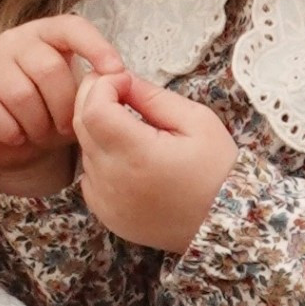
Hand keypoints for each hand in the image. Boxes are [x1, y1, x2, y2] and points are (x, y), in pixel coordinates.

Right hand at [0, 16, 124, 195]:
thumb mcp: (77, 101)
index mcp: (46, 36)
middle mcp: (14, 40)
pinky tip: (16, 137)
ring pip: (21, 94)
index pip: (72, 27)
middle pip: (49, 69)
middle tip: (63, 128)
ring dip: (37, 126)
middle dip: (63, 109)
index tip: (116, 72)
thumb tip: (119, 81)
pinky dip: (10, 133)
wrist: (13, 142)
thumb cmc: (50, 115)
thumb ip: (93, 89)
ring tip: (39, 134)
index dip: (95, 47)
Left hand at [74, 71, 238, 252]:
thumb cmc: (217, 172)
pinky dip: (100, 160)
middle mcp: (115, 181)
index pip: (93, 107)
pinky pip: (89, 176)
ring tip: (130, 129)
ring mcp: (107, 202)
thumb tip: (122, 79)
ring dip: (99, 131)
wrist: (223, 225)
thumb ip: (153, 97)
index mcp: (138, 155)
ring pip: (84, 148)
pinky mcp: (107, 215)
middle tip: (121, 95)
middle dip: (96, 99)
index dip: (104, 85)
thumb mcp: (197, 121)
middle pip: (81, 124)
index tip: (125, 81)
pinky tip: (126, 159)